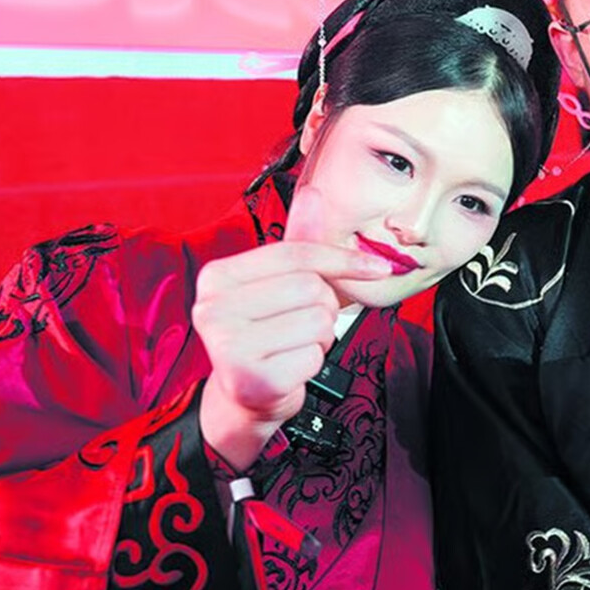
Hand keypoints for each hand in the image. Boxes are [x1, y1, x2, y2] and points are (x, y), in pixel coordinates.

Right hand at [195, 186, 393, 468]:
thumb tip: (314, 193)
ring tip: (293, 345)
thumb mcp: (282, 283)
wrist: (244, 396)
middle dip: (323, 308)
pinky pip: (313, 356)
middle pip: (311, 288)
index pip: (297, 254)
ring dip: (319, 337)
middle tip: (301, 325)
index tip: (377, 268)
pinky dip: (313, 363)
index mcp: (217, 277)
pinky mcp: (251, 379)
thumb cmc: (267, 333)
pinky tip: (290, 368)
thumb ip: (300, 241)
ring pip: (317, 322)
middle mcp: (211, 308)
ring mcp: (226, 346)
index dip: (343, 260)